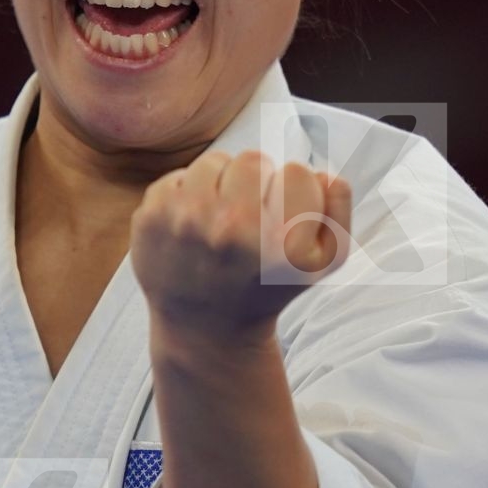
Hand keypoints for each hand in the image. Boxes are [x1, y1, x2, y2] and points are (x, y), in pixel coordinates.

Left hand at [130, 149, 351, 336]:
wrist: (205, 327)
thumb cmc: (267, 287)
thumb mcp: (322, 264)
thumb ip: (338, 212)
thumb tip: (324, 174)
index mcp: (277, 242)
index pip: (298, 173)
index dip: (295, 191)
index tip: (283, 215)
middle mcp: (230, 229)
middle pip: (254, 160)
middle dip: (257, 181)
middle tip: (251, 213)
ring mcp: (184, 222)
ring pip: (214, 161)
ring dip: (222, 182)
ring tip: (222, 216)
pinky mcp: (150, 220)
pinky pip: (178, 176)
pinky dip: (188, 194)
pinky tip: (194, 226)